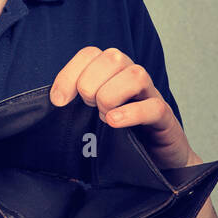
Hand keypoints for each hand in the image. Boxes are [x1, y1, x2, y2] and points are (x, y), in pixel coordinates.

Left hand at [49, 46, 191, 169]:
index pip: (90, 54)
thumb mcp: (91, 116)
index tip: (58, 101)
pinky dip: (131, 113)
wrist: (155, 163)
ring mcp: (151, 95)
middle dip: (91, 83)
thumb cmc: (119, 135)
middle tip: (88, 108)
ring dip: (111, 96)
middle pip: (113, 57)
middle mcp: (132, 77)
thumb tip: (52, 102)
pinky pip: (153, 106)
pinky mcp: (165, 118)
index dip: (69, 74)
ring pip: (136, 75)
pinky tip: (114, 123)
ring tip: (103, 117)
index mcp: (112, 73)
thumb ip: (74, 106)